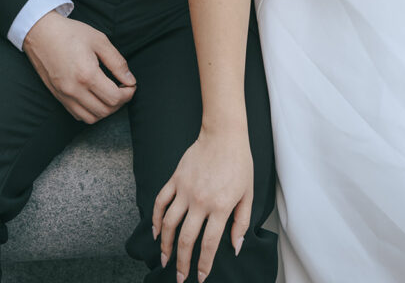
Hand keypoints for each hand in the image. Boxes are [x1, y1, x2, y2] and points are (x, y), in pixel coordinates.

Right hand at [23, 11, 135, 122]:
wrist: (41, 33)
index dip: (128, 94)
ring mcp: (64, 95)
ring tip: (111, 94)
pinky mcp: (58, 96)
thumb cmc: (70, 33)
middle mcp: (74, 90)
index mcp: (87, 74)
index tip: (131, 84)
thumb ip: (117, 62)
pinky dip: (91, 112)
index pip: (114, 98)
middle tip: (124, 89)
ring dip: (106, 110)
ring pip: (91, 118)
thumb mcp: (99, 41)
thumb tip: (130, 80)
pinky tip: (96, 98)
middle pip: (105, 111)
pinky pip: (77, 115)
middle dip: (120, 102)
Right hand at [153, 128, 252, 282]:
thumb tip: (235, 248)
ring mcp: (185, 190)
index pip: (208, 244)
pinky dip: (156, 219)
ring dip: (165, 245)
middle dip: (181, 263)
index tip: (200, 278)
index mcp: (221, 206)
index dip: (203, 265)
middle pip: (186, 239)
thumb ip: (241, 222)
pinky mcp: (176, 179)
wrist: (224, 134)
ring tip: (164, 259)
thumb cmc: (240, 163)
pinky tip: (156, 232)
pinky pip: (161, 202)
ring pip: (169, 224)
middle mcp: (201, 201)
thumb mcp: (248, 193)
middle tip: (180, 277)